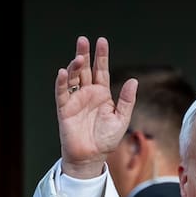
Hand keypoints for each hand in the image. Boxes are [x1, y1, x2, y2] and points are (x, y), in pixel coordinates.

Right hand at [55, 36, 137, 178]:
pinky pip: (62, 93)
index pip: (101, 70)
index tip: (101, 41)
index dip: (101, 56)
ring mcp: (75, 100)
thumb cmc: (106, 140)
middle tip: (83, 40)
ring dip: (74, 66)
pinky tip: (64, 72)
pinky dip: (62, 82)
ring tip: (79, 56)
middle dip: (84, 54)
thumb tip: (133, 81)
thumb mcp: (121, 119)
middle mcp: (88, 94)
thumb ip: (126, 100)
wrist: (92, 157)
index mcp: (102, 94)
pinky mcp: (65, 109)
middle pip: (85, 69)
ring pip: (73, 77)